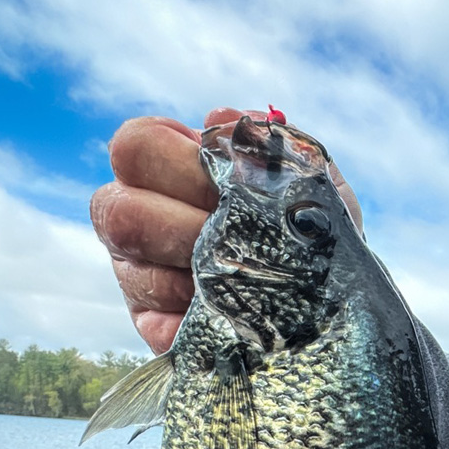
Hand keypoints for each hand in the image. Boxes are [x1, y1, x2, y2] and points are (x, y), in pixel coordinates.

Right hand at [91, 107, 363, 352]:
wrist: (332, 297)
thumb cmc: (308, 225)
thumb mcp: (305, 180)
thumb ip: (271, 144)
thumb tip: (222, 120)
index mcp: (166, 169)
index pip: (133, 145)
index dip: (176, 160)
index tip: (224, 180)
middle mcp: (138, 218)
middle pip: (117, 210)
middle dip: (183, 222)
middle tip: (233, 232)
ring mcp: (138, 274)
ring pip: (134, 270)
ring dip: (200, 272)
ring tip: (249, 274)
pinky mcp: (153, 327)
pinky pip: (158, 325)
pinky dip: (206, 318)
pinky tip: (242, 312)